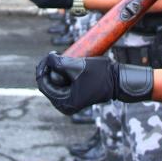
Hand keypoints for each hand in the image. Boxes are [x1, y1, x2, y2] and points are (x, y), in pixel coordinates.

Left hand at [36, 52, 153, 115]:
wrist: (118, 80)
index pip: (43, 84)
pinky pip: (62, 83)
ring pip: (55, 82)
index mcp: (64, 103)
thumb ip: (59, 63)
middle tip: (55, 54)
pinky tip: (66, 63)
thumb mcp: (78, 66)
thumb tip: (47, 58)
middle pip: (48, 84)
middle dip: (49, 68)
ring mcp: (70, 101)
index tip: (49, 55)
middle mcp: (65, 105)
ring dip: (56, 69)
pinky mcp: (75, 95)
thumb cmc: (101, 74)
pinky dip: (62, 73)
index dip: (43, 68)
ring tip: (61, 57)